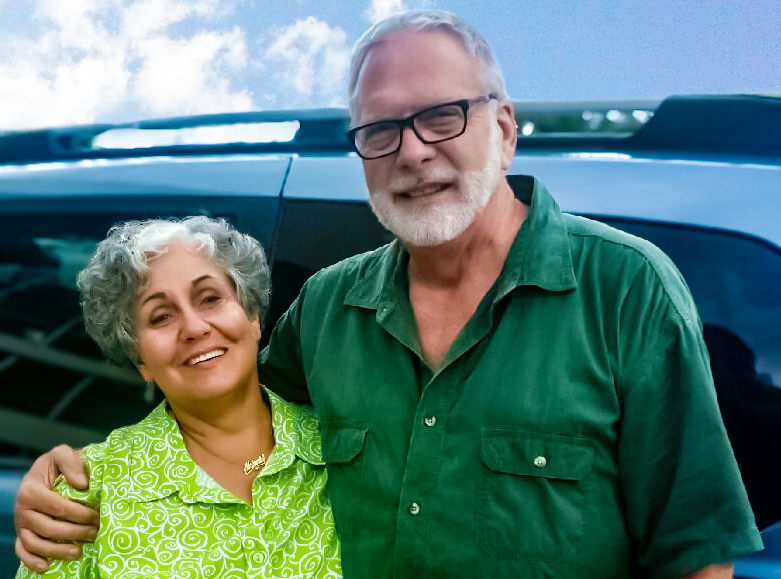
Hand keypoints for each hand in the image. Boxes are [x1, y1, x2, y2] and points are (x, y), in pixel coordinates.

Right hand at [14, 445, 98, 572]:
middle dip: (75, 533)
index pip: (58, 507)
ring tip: (79, 552)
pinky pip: (22, 551)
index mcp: (31, 489)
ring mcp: (20, 523)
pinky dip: (32, 561)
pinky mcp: (21, 533)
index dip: (79, 514)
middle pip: (49, 527)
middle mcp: (22, 509)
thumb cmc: (57, 465)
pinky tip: (47, 566)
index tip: (98, 516)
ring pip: (36, 543)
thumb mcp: (62, 454)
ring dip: (57, 551)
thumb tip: (83, 484)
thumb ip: (70, 462)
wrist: (45, 472)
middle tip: (95, 533)